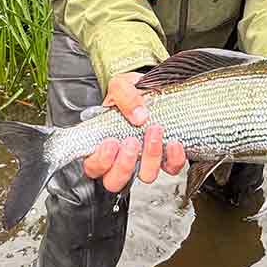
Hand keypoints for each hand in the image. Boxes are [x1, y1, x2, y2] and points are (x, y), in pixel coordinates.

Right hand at [82, 71, 185, 191]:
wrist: (152, 88)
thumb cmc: (130, 92)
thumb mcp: (120, 86)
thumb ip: (124, 96)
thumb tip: (138, 116)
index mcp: (102, 146)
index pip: (93, 167)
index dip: (101, 161)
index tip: (111, 143)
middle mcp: (121, 158)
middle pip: (115, 181)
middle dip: (125, 164)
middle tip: (132, 142)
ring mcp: (143, 160)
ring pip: (145, 176)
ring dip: (150, 157)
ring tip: (154, 131)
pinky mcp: (165, 159)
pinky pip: (170, 169)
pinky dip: (173, 159)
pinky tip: (173, 142)